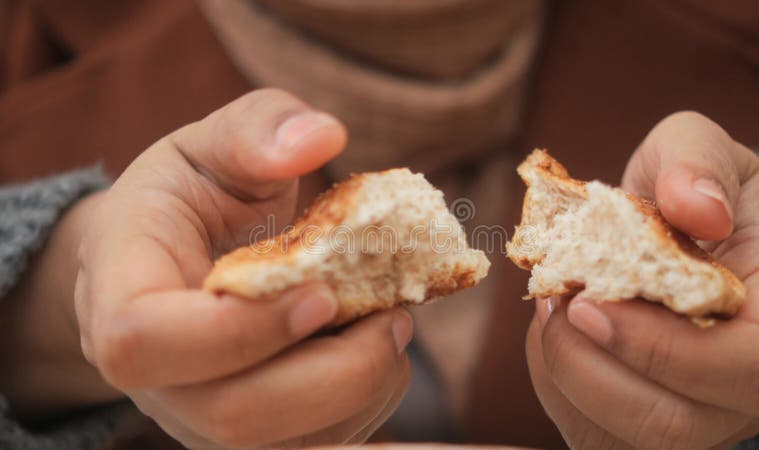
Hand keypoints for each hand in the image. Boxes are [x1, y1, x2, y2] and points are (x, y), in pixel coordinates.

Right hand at [76, 89, 412, 448]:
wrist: (176, 258)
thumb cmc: (190, 198)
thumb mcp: (212, 145)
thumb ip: (257, 130)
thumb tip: (323, 137)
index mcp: (120, 293)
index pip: (147, 341)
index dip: (240, 329)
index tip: (323, 291)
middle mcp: (155, 377)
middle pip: (233, 415)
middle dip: (334, 372)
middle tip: (393, 314)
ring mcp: (200, 417)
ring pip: (282, 445)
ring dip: (362, 390)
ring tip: (391, 324)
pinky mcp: (248, 435)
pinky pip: (314, 448)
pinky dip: (366, 405)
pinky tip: (375, 350)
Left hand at [526, 111, 758, 448]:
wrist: (678, 235)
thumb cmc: (693, 195)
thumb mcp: (699, 150)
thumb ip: (697, 162)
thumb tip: (698, 208)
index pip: (746, 368)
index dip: (660, 347)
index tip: (588, 301)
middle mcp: (745, 392)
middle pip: (671, 424)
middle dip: (591, 367)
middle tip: (556, 299)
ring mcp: (696, 419)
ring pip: (618, 437)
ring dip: (563, 372)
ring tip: (552, 302)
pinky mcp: (642, 428)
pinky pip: (587, 432)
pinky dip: (553, 384)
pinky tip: (556, 329)